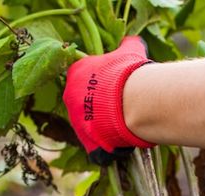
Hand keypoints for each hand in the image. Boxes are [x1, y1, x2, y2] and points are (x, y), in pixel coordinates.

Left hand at [63, 36, 154, 164]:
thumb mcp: (129, 51)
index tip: (112, 86)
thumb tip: (133, 41)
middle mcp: (70, 97)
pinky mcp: (86, 141)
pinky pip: (96, 145)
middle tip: (118, 105)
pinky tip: (121, 139)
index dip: (99, 83)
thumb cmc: (129, 73)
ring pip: (89, 124)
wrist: (134, 102)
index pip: (81, 77)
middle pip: (82, 102)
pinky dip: (107, 145)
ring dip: (103, 125)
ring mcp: (76, 121)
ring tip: (123, 122)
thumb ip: (127, 45)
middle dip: (99, 105)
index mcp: (75, 73)